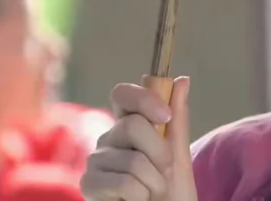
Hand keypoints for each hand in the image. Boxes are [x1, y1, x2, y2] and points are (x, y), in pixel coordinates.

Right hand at [81, 77, 195, 200]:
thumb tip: (181, 80)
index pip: (123, 95)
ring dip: (154, 182)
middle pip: (132, 125)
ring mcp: (96, 162)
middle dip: (160, 153)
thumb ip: (177, 120)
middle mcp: (108, 140)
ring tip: (151, 194)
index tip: (165, 117)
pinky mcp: (89, 185)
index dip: (143, 99)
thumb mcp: (179, 157)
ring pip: (133, 159)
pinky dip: (140, 196)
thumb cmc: (171, 196)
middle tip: (164, 173)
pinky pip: (124, 182)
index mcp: (128, 127)